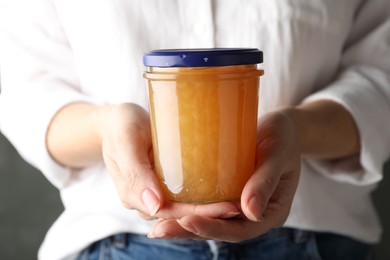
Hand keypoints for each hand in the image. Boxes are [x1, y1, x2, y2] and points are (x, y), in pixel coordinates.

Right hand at [99, 103, 239, 219]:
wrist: (115, 121)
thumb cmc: (120, 127)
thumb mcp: (125, 143)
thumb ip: (135, 174)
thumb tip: (155, 207)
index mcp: (135, 195)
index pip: (172, 213)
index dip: (200, 214)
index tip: (228, 207)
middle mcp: (147, 199)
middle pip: (182, 213)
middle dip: (211, 213)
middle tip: (241, 204)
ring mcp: (156, 190)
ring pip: (185, 206)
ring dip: (210, 207)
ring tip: (239, 199)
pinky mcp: (164, 181)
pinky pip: (184, 193)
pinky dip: (204, 194)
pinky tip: (225, 188)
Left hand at [148, 110, 300, 241]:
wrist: (282, 127)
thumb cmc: (283, 137)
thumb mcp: (277, 155)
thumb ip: (265, 182)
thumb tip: (251, 212)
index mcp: (271, 212)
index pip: (240, 229)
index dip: (214, 229)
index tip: (188, 221)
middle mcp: (253, 214)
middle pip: (220, 230)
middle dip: (189, 231)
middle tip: (159, 230)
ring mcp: (240, 205)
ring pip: (210, 220)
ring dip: (183, 225)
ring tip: (156, 226)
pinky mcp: (228, 193)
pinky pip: (207, 206)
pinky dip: (188, 208)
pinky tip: (166, 206)